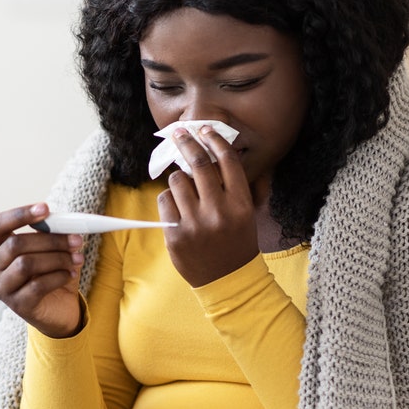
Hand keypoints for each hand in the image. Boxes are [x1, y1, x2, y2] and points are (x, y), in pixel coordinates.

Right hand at [0, 203, 85, 337]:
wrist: (59, 309)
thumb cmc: (51, 272)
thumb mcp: (51, 249)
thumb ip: (53, 233)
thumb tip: (67, 222)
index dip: (19, 214)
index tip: (45, 208)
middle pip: (16, 244)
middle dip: (50, 239)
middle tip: (76, 239)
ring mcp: (2, 288)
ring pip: (26, 264)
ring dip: (57, 258)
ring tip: (77, 258)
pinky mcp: (17, 305)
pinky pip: (37, 286)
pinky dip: (58, 276)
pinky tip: (71, 274)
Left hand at [157, 126, 259, 287]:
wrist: (227, 280)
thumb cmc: (236, 241)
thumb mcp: (244, 213)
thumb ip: (229, 186)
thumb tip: (208, 152)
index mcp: (240, 204)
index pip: (227, 161)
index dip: (214, 139)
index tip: (204, 129)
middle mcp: (219, 211)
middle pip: (198, 164)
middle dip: (186, 142)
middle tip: (179, 133)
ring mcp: (195, 224)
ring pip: (177, 181)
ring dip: (178, 179)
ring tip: (184, 189)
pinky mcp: (175, 236)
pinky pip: (164, 201)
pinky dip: (169, 200)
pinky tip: (178, 209)